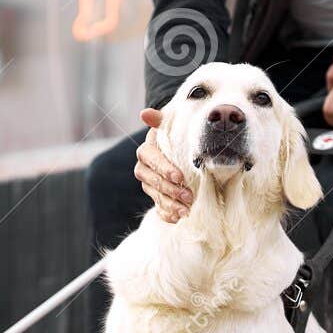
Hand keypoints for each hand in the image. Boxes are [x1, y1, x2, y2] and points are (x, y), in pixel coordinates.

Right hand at [135, 108, 193, 222]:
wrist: (180, 148)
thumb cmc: (176, 134)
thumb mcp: (172, 124)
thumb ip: (160, 120)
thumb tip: (145, 113)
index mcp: (146, 151)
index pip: (152, 160)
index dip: (164, 169)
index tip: (179, 176)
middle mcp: (143, 169)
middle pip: (153, 181)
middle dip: (170, 190)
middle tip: (188, 195)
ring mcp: (149, 185)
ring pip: (156, 196)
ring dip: (170, 205)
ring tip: (186, 210)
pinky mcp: (156, 197)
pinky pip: (158, 209)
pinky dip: (167, 215)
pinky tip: (178, 218)